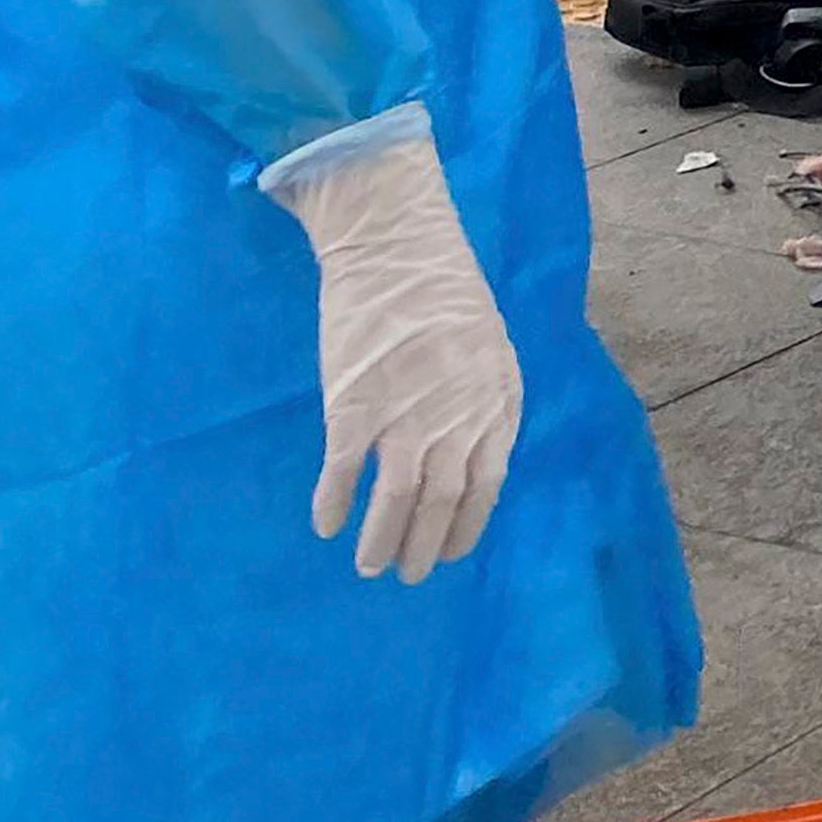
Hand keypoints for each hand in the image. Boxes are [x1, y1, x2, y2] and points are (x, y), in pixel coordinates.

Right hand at [267, 118, 522, 583]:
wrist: (398, 246)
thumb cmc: (443, 293)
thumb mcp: (489, 347)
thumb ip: (483, 401)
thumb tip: (469, 456)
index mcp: (495, 400)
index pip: (488, 484)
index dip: (467, 525)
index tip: (450, 552)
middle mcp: (457, 416)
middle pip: (443, 501)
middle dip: (425, 546)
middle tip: (407, 574)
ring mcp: (406, 414)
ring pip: (397, 500)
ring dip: (381, 540)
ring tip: (369, 567)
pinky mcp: (355, 405)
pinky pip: (343, 472)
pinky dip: (334, 504)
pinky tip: (326, 524)